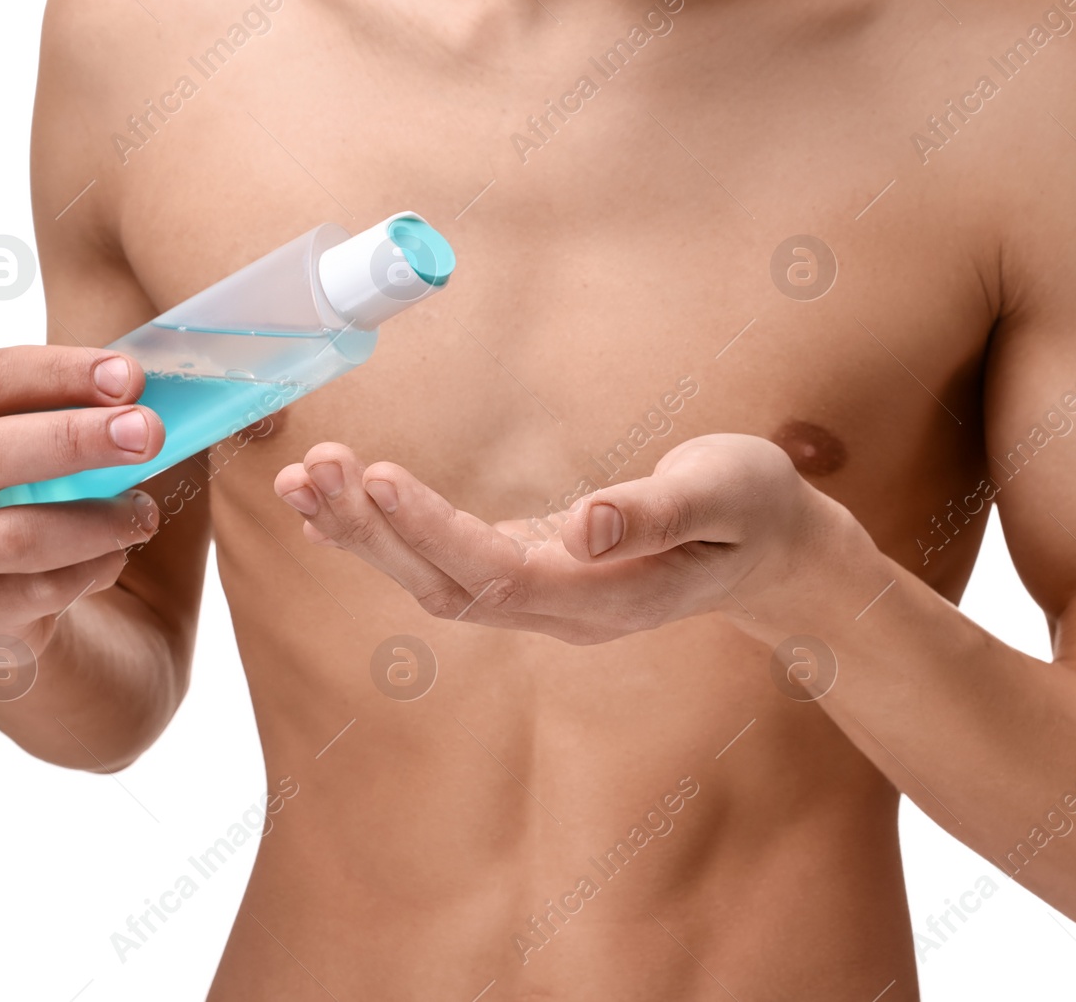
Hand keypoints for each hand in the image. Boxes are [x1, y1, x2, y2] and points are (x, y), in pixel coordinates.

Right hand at [0, 346, 165, 662]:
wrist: (36, 614)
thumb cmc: (62, 503)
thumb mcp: (75, 448)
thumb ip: (109, 412)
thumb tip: (189, 388)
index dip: (59, 371)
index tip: (132, 376)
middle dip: (74, 439)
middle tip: (149, 433)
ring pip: (11, 536)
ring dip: (94, 522)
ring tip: (148, 514)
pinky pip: (30, 595)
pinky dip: (87, 574)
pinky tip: (118, 559)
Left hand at [273, 433, 856, 644]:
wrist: (772, 550)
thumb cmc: (755, 510)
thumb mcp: (726, 494)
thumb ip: (657, 514)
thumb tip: (586, 525)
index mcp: (608, 596)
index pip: (500, 574)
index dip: (433, 532)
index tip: (380, 477)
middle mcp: (562, 609)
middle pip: (446, 586)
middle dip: (373, 531)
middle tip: (314, 467)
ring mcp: (544, 596)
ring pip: (435, 580)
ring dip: (365, 534)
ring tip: (303, 478)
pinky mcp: (531, 570)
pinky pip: (444, 562)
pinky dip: (387, 533)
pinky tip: (337, 503)